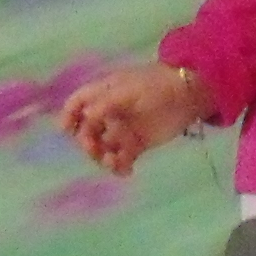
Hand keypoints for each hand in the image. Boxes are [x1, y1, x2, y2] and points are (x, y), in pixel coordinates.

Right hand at [58, 61, 201, 174]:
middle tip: (96, 149)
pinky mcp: (136, 145)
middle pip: (86, 131)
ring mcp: (121, 130)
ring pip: (102, 149)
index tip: (66, 131)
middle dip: (86, 142)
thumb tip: (86, 117)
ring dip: (102, 158)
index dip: (68, 116)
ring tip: (114, 163)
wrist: (188, 94)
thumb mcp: (129, 89)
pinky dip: (120, 167)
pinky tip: (126, 171)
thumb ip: (106, 103)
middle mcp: (108, 114)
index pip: (76, 103)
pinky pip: (121, 159)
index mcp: (103, 94)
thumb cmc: (156, 85)